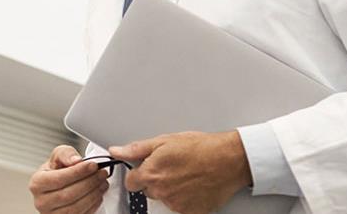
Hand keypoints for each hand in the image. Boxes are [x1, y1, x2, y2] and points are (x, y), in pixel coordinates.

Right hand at [29, 145, 108, 213]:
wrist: (57, 187)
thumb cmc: (57, 171)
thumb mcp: (58, 157)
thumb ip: (65, 154)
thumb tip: (76, 160)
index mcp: (37, 183)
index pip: (58, 179)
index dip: (77, 172)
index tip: (93, 165)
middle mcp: (41, 202)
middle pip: (68, 195)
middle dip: (89, 183)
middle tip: (102, 173)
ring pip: (76, 207)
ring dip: (94, 194)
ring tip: (103, 182)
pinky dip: (93, 204)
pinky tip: (98, 193)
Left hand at [109, 131, 252, 213]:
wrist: (229, 159)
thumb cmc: (201, 148)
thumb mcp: (165, 141)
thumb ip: (136, 149)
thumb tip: (116, 151)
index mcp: (151, 174)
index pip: (131, 182)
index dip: (138, 174)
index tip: (147, 169)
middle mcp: (161, 191)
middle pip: (148, 191)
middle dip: (155, 181)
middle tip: (173, 168)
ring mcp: (175, 203)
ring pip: (164, 198)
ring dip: (171, 189)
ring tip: (186, 174)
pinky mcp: (190, 211)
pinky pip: (180, 206)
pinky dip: (184, 198)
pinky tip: (194, 185)